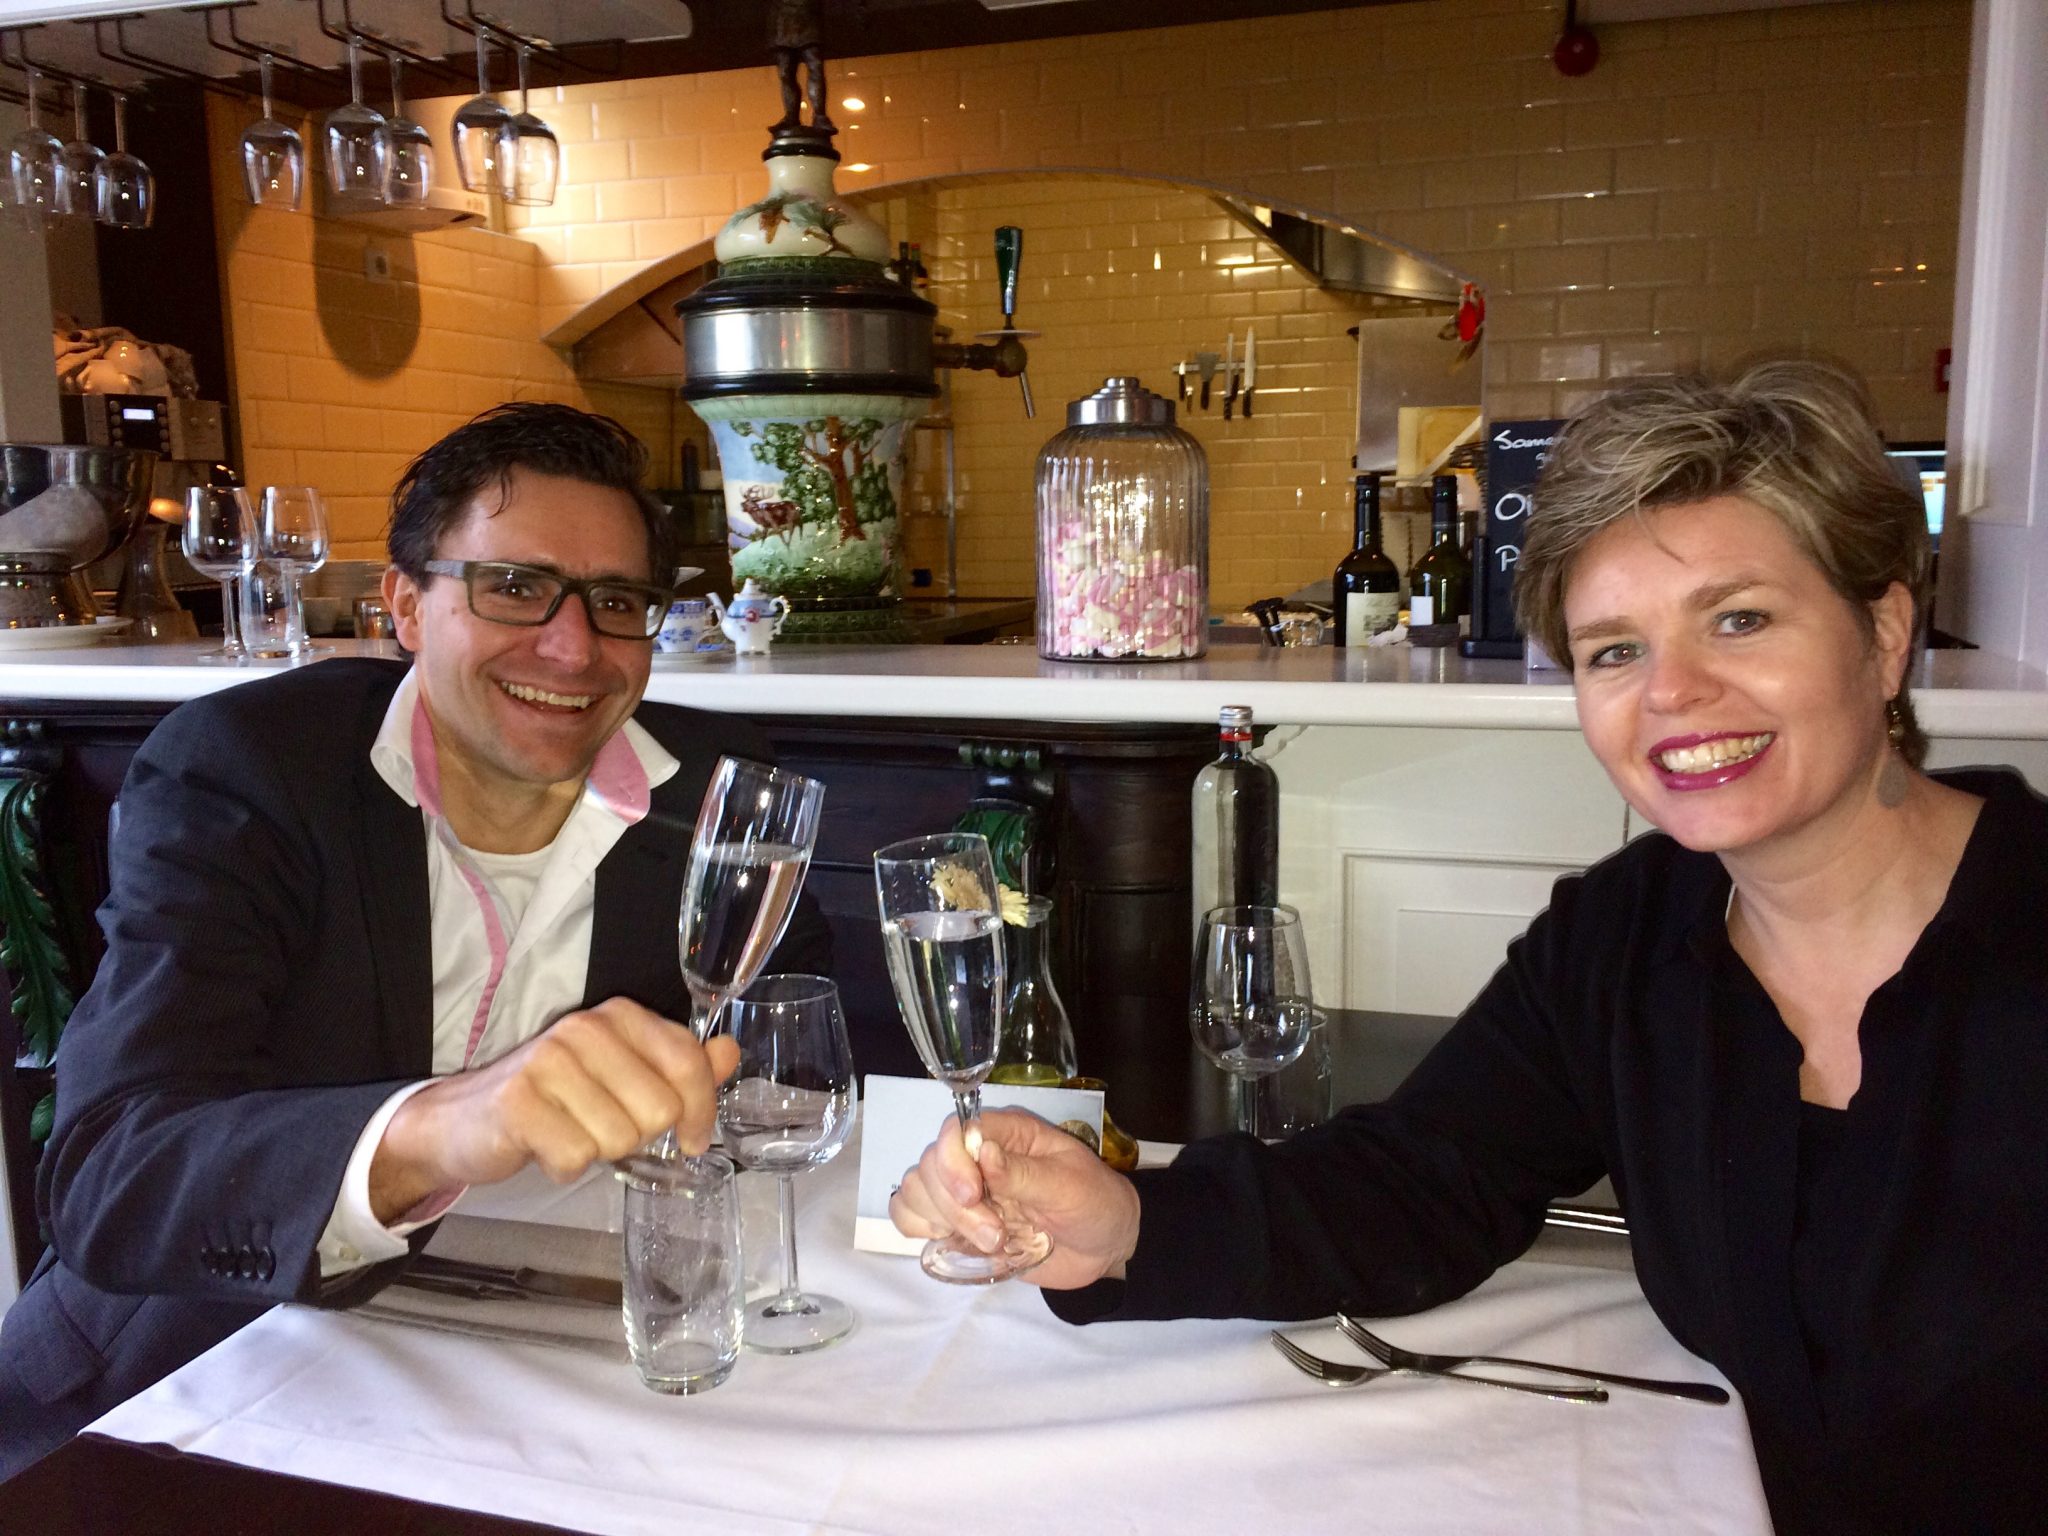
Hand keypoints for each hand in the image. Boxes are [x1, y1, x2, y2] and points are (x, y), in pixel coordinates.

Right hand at [369, 998, 739, 1221]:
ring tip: (570, 1132)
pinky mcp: (517, 1103)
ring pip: (619, 1139)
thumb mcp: (622, 1073)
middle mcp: (585, 1029)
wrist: (462, 1119)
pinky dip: (564, 1167)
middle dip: (639, 1134)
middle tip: (604, 1128)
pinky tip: (545, 1147)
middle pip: (660, 1110)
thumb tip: (729, 1051)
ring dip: (598, 1152)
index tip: (692, 1137)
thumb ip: (679, 1064)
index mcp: (619, 1017)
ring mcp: (548, 1063)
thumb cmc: (555, 1098)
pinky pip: (575, 1157)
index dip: (700, 1111)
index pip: (689, 1063)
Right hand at [889, 1108, 1140, 1290]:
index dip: (953, 1161)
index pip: (957, 1130)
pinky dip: (918, 1227)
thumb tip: (982, 1152)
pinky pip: (912, 1214)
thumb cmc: (1095, 1204)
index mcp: (1009, 1134)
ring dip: (941, 1219)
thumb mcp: (1068, 1186)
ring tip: (989, 1242)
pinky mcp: (957, 1222)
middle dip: (954, 1205)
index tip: (973, 1196)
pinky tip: (947, 1240)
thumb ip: (1023, 1174)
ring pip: (917, 1188)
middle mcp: (979, 1156)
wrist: (1104, 1246)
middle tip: (995, 1234)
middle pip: (931, 1164)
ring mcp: (964, 1189)